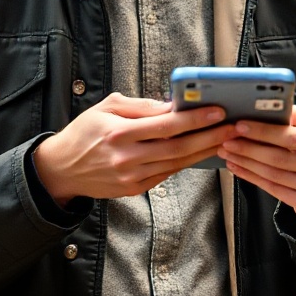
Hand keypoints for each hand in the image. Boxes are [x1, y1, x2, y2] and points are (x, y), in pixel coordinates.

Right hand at [34, 94, 226, 203]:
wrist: (61, 169)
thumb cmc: (84, 132)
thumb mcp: (107, 107)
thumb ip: (141, 106)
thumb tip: (173, 105)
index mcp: (119, 132)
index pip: (166, 125)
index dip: (195, 119)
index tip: (218, 111)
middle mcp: (126, 157)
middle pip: (178, 148)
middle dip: (209, 137)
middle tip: (233, 127)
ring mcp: (131, 177)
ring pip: (176, 164)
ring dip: (204, 152)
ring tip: (225, 139)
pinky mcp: (134, 189)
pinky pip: (166, 174)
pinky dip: (186, 163)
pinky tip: (202, 152)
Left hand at [220, 105, 295, 222]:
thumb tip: (273, 106)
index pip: (293, 136)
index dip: (264, 131)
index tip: (241, 125)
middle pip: (280, 157)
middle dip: (249, 147)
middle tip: (227, 140)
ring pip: (274, 174)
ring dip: (246, 162)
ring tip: (229, 152)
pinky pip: (275, 189)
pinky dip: (253, 178)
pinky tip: (239, 168)